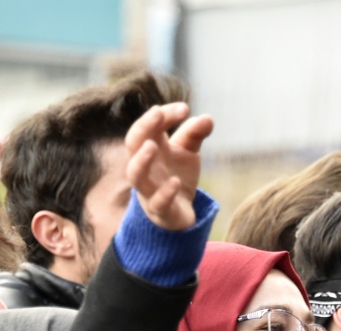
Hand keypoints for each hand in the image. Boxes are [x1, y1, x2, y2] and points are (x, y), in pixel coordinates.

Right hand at [124, 102, 213, 230]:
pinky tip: (175, 182)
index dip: (164, 115)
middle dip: (143, 126)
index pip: (149, 125)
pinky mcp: (159, 210)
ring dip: (141, 160)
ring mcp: (148, 189)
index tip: (184, 109)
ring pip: (135, 174)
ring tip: (152, 146)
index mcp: (149, 147)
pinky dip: (165, 192)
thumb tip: (207, 119)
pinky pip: (157, 202)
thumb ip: (195, 133)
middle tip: (157, 112)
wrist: (179, 212)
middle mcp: (144, 166)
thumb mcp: (187, 151)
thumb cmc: (176, 174)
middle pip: (133, 143)